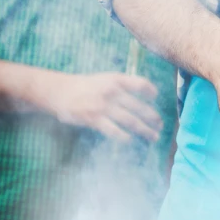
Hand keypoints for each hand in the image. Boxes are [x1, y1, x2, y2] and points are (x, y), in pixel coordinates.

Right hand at [48, 72, 162, 142]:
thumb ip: (123, 85)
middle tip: (160, 125)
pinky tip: (131, 141)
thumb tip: (145, 96)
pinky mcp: (94, 119)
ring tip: (153, 137)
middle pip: (139, 107)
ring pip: (131, 121)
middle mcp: (112, 91)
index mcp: (115, 79)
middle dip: (152, 118)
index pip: (140, 84)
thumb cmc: (85, 86)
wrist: (59, 91)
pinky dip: (124, 137)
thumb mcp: (104, 79)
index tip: (155, 98)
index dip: (151, 91)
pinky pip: (114, 131)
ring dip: (145, 131)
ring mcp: (103, 106)